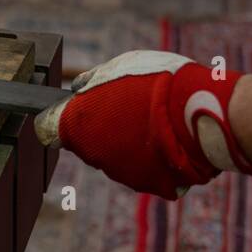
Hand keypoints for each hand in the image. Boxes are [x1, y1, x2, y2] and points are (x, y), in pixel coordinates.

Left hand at [34, 50, 251, 198]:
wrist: (203, 112)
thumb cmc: (159, 82)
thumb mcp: (121, 66)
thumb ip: (95, 80)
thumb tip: (79, 87)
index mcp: (77, 125)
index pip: (49, 127)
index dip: (61, 117)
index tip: (73, 111)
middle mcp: (93, 155)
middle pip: (89, 142)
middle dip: (103, 127)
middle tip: (131, 106)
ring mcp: (120, 173)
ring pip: (118, 156)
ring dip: (130, 141)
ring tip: (156, 119)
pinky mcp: (149, 185)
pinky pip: (146, 169)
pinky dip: (154, 157)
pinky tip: (170, 138)